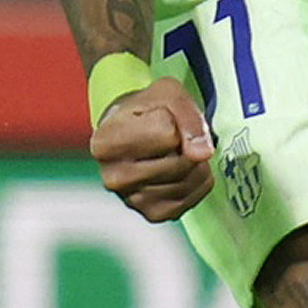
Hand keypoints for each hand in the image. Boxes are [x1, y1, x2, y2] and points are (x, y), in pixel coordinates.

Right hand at [92, 76, 214, 222]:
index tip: (157, 118)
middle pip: (179, 162)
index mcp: (105, 142)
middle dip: (186, 145)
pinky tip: (180, 169)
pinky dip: (196, 181)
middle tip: (169, 137)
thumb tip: (201, 153)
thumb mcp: (166, 93)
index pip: (167, 133)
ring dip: (194, 163)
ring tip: (173, 151)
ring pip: (188, 181)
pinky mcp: (153, 214)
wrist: (131, 132)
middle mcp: (113, 177)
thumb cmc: (145, 110)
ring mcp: (132, 200)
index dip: (173, 120)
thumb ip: (187, 115)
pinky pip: (193, 198)